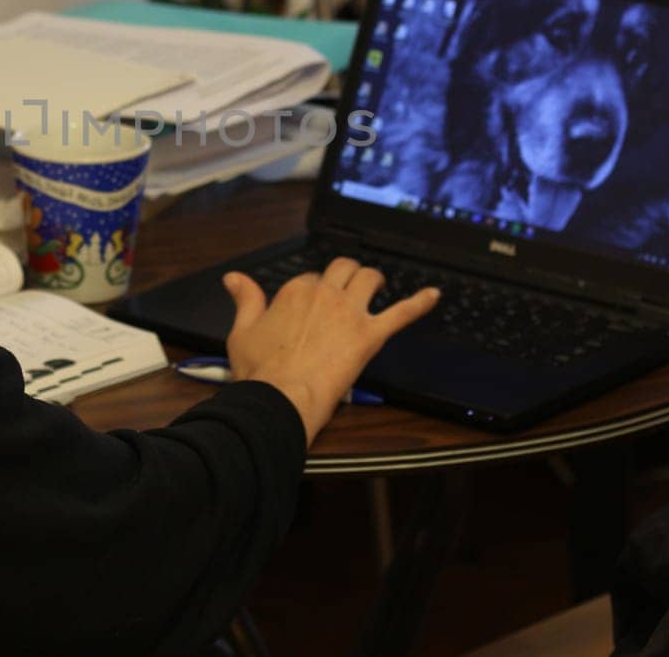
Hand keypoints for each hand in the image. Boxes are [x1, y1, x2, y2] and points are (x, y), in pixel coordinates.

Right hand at [222, 258, 438, 445]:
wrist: (279, 399)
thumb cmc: (259, 371)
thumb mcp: (242, 331)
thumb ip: (245, 300)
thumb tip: (234, 277)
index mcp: (295, 290)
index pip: (310, 279)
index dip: (312, 292)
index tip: (311, 310)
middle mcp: (324, 293)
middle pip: (342, 269)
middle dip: (346, 275)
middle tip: (348, 289)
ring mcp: (350, 312)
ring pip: (369, 278)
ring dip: (373, 279)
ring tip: (376, 287)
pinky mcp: (370, 335)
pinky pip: (400, 313)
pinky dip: (419, 302)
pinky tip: (434, 295)